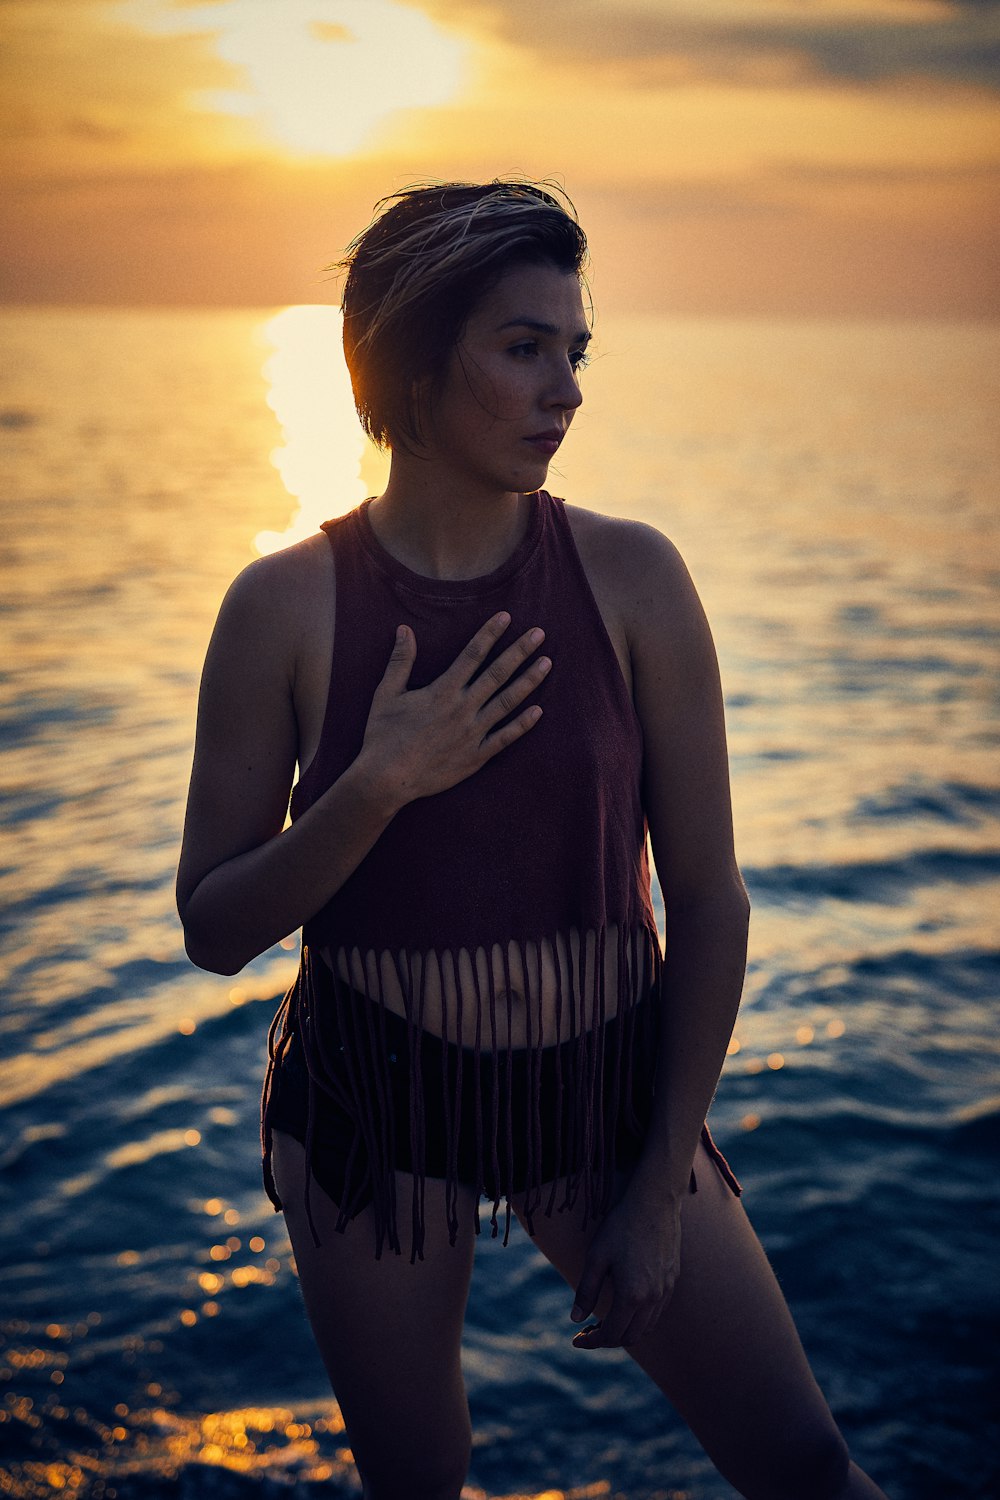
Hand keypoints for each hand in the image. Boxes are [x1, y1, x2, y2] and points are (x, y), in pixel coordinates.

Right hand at [359, 612, 550, 808]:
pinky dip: (523, 724)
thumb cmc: (383, 735)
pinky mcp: (476, 756)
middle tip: (539, 633)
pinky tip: (539, 711)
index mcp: (442, 691)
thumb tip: (404, 629)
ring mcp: (472, 733)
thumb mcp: (386, 694)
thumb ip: (400, 661)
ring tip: (547, 663)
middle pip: (498, 673)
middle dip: (520, 651)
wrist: (386, 779)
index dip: (490, 633)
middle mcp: (462, 708)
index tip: (506, 616)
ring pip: (507, 702)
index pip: (472, 654)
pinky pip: (505, 738)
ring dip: (529, 681)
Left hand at [570, 1192, 681, 1350]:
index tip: (576, 1339)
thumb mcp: (596, 1257)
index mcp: (632, 1296)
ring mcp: (666, 1290)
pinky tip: (628, 1307)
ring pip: (647, 1328)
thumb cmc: (621, 1227)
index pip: (612, 1335)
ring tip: (606, 1322)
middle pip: (631, 1337)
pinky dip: (641, 1320)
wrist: (654, 1202)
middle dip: (607, 1340)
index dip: (592, 1342)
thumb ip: (586, 1291)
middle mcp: (653, 1299)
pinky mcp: (673, 1280)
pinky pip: (658, 1312)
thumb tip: (575, 1319)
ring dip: (626, 1331)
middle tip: (588, 1331)